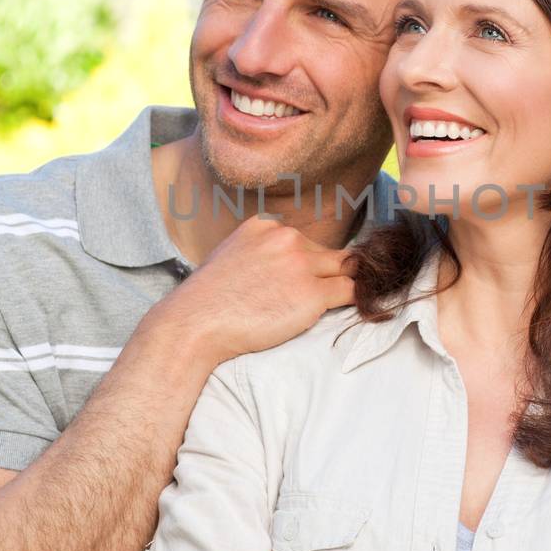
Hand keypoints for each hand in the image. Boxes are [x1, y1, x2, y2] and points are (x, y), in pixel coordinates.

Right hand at [150, 214, 356, 369]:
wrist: (195, 324)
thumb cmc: (208, 302)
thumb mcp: (231, 256)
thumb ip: (260, 253)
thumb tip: (282, 269)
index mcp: (265, 226)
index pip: (304, 241)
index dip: (307, 265)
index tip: (301, 283)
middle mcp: (286, 237)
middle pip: (328, 253)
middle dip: (327, 275)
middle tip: (321, 299)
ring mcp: (301, 264)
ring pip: (346, 269)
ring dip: (343, 286)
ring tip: (338, 305)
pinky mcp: (313, 293)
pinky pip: (351, 291)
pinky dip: (355, 301)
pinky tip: (351, 311)